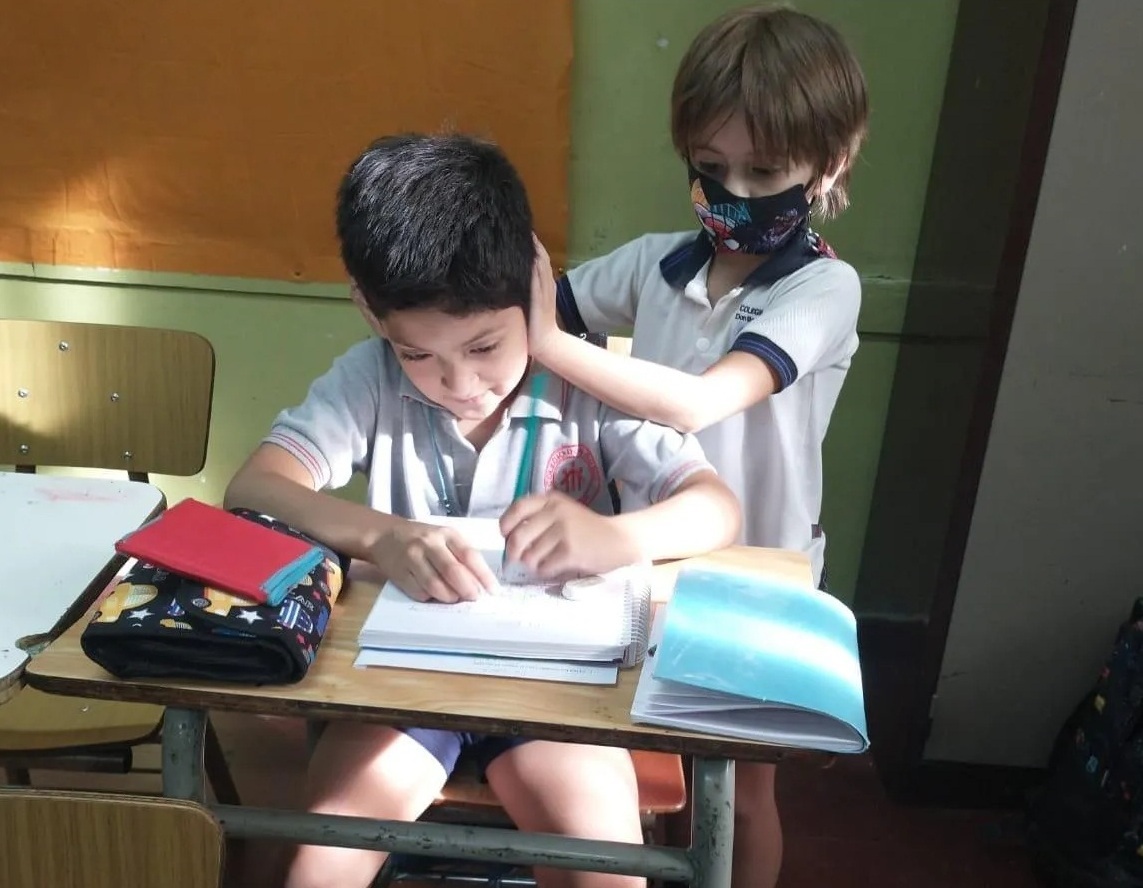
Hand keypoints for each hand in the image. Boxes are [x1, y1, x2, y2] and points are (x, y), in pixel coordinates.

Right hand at [368, 520, 497, 602]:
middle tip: (474, 598)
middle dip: (467, 589)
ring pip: (435, 585)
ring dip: (449, 597)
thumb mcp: (446, 538)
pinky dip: (431, 598)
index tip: (493, 590)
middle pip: (452, 571)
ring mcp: (412, 558)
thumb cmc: (424, 539)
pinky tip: (434, 595)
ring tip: (455, 598)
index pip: (469, 555)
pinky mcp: (399, 573)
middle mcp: (429, 544)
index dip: (483, 575)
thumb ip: (463, 556)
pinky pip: (419, 592)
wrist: (386, 536)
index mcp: (447, 534)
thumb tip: (481, 583)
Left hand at [500, 492, 637, 579]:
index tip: (506, 536)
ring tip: (544, 562)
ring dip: (533, 564)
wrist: (619, 539)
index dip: (505, 525)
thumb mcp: (563, 512)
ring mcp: (563, 531)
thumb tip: (509, 538)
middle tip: (520, 559)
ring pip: (530, 556)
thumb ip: (540, 518)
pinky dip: (546, 571)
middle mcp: (555, 512)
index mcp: (551, 500)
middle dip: (514, 552)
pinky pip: (544, 567)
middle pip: (518, 537)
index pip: (517, 508)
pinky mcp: (570, 551)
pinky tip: (555, 568)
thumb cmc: (587, 529)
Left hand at [527, 234, 560, 358]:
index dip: (532, 244)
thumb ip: (525, 288)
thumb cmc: (536, 323)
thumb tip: (511, 275)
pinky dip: (536, 267)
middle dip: (533, 242)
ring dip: (536, 250)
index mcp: (543, 283)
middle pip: (541, 257)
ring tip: (528, 233)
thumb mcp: (530, 301)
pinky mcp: (540, 299)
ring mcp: (544, 290)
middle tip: (522, 224)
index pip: (538, 258)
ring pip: (541, 265)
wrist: (546, 342)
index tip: (521, 229)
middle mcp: (546, 284)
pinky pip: (539, 279)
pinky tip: (532, 256)